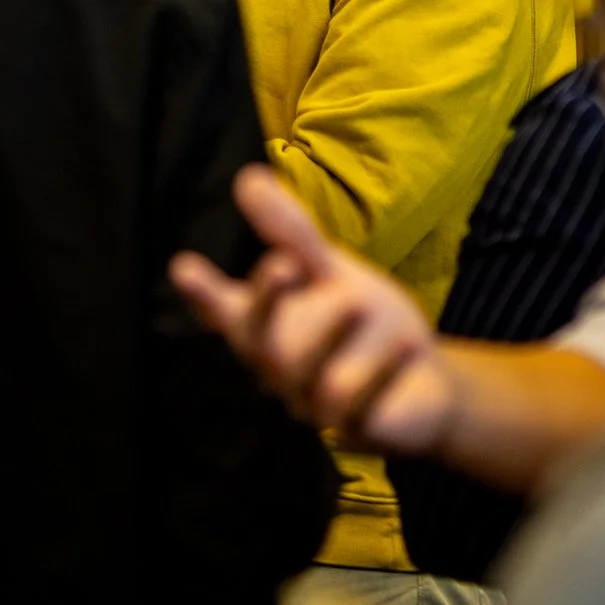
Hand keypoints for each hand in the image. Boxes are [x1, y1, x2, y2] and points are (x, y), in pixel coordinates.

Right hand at [170, 166, 458, 455]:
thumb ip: (289, 233)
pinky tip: (406, 345)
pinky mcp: (359, 427)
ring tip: (358, 302)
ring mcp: (316, 403)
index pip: (225, 311)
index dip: (203, 293)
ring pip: (311, 377)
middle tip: (281, 263)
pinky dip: (383, 376)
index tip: (184, 265)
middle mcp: (280, 368)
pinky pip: (365, 406)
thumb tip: (247, 177)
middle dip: (267, 304)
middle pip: (259, 342)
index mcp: (266, 327)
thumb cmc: (358, 322)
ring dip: (331, 340)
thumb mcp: (326, 270)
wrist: (419, 381)